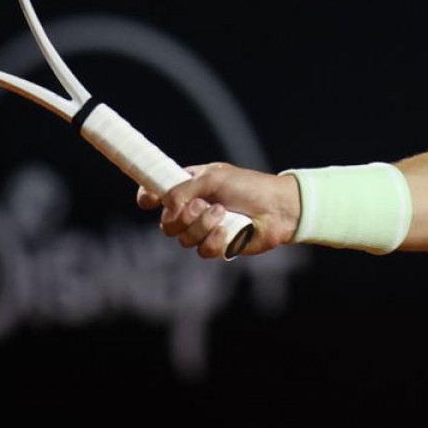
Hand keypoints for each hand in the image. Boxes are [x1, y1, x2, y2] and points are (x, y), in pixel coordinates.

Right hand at [136, 162, 300, 259]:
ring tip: (222, 213)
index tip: (149, 200)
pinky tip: (229, 230)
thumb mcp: (215, 177)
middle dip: (182, 216)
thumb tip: (165, 205)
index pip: (158, 193)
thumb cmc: (250, 186)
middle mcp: (193, 209)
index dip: (148, 197)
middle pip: (166, 223)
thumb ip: (185, 189)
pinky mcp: (217, 246)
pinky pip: (202, 250)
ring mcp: (204, 229)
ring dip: (202, 225)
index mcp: (190, 187)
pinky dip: (215, 240)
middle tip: (202, 205)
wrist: (278, 208)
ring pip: (183, 238)